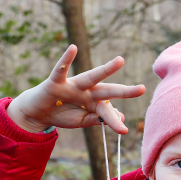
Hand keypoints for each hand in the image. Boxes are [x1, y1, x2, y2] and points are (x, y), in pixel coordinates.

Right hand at [6, 45, 144, 133]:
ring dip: (106, 70)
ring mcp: (72, 85)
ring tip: (120, 61)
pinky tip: (73, 48)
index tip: (123, 130)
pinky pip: (60, 69)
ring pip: (91, 77)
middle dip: (124, 91)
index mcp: (94, 102)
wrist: (38, 114)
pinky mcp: (55, 82)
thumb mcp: (82, 120)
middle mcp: (86, 91)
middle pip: (108, 90)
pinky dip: (65, 59)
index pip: (108, 111)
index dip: (115, 121)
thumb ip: (99, 119)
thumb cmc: (62, 115)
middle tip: (142, 89)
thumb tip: (121, 118)